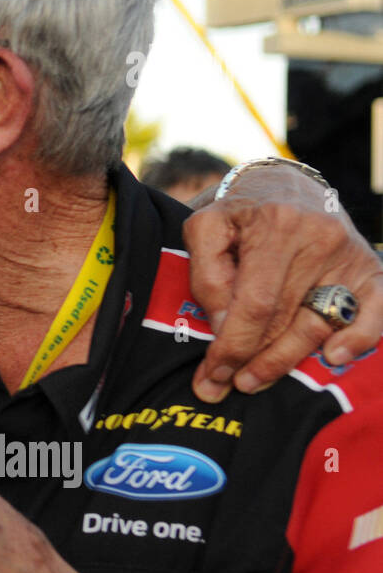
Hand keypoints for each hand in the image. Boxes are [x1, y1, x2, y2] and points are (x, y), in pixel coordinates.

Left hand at [184, 164, 382, 402]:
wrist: (287, 185)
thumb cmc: (240, 213)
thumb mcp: (206, 227)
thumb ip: (206, 272)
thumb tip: (223, 325)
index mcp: (277, 225)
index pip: (256, 303)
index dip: (233, 345)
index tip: (212, 372)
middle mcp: (321, 238)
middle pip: (286, 319)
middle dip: (252, 360)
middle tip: (223, 386)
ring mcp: (350, 255)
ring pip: (319, 324)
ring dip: (287, 361)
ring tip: (253, 380)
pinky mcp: (371, 269)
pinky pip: (376, 312)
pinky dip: (360, 338)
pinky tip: (333, 357)